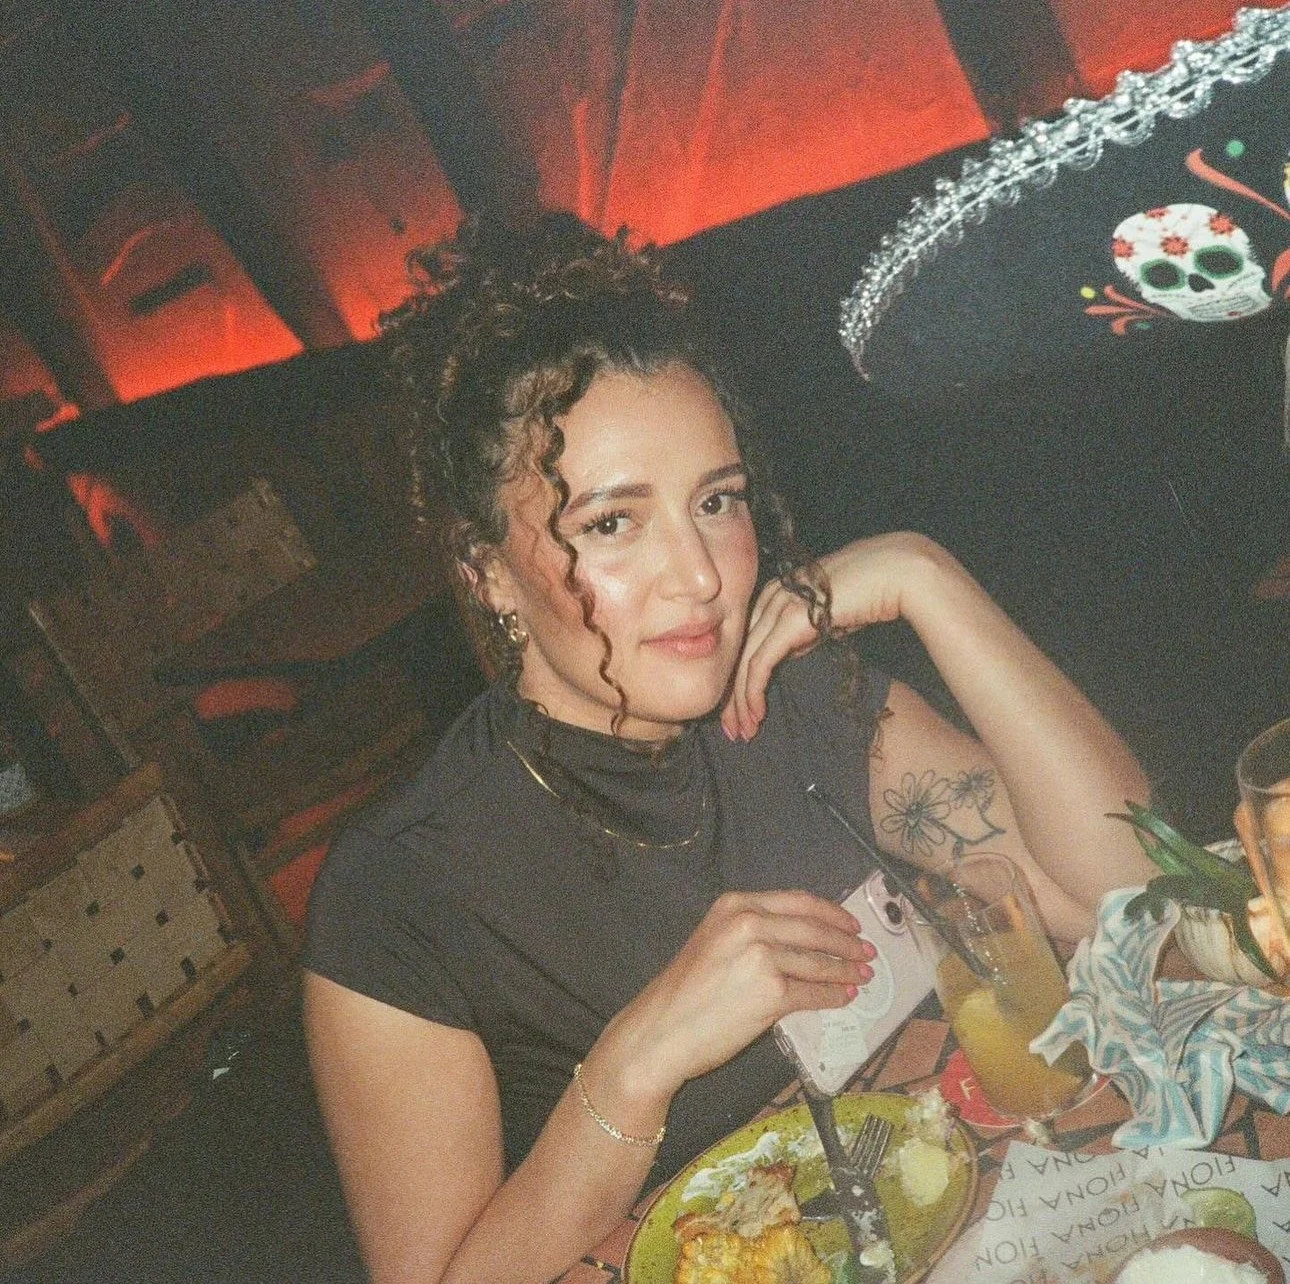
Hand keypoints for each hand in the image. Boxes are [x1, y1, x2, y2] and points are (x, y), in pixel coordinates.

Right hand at [615, 889, 876, 1096]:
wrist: (661, 1031)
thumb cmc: (685, 991)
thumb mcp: (715, 941)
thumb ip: (753, 932)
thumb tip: (804, 940)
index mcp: (735, 905)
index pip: (797, 901)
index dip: (831, 912)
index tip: (851, 923)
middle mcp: (749, 923)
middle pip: (814, 929)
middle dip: (846, 941)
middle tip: (867, 951)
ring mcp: (761, 957)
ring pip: (818, 962)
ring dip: (845, 970)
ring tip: (863, 975)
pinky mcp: (771, 993)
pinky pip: (814, 993)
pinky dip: (834, 995)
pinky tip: (844, 996)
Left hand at [723, 532, 949, 740]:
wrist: (897, 574)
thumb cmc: (870, 594)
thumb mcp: (827, 618)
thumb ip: (804, 633)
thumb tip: (788, 652)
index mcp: (776, 592)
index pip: (746, 642)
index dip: (739, 679)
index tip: (739, 712)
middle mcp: (770, 596)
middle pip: (738, 652)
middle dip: (732, 696)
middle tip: (732, 730)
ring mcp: (777, 605)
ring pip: (744, 662)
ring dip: (741, 702)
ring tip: (742, 731)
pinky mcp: (789, 621)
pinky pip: (760, 663)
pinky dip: (753, 692)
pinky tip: (756, 716)